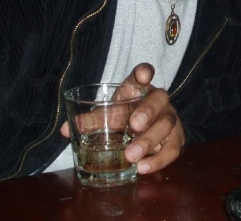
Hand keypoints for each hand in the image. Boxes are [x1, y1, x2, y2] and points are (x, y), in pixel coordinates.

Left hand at [61, 63, 184, 174]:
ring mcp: (170, 118)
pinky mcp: (176, 139)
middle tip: (133, 125)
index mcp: (140, 88)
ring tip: (131, 155)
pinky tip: (143, 167)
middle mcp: (159, 100)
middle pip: (159, 99)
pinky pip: (173, 148)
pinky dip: (159, 159)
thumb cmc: (124, 117)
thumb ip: (90, 121)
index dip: (144, 72)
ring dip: (150, 140)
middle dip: (147, 112)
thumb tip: (64, 129)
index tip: (142, 75)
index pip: (144, 73)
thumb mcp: (107, 116)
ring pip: (167, 124)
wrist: (144, 131)